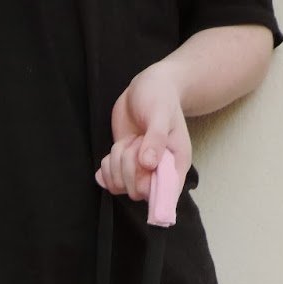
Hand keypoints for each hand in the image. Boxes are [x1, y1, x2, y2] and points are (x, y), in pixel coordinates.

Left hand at [96, 62, 192, 202]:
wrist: (147, 87)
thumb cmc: (160, 96)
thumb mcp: (160, 113)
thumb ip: (156, 138)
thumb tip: (148, 164)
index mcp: (176, 164)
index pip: (165, 195)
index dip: (148, 186)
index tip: (142, 164)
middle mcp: (159, 173)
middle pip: (137, 191)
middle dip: (128, 166)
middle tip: (135, 142)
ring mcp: (140, 171)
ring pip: (120, 186)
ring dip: (116, 163)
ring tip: (127, 141)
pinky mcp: (124, 167)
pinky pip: (110, 181)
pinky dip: (106, 167)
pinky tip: (113, 151)